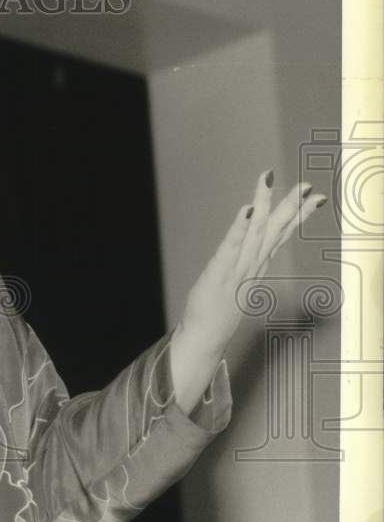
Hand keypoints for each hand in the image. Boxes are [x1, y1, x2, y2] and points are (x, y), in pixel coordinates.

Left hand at [177, 170, 326, 349]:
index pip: (280, 236)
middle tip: (306, 185)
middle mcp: (252, 265)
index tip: (314, 196)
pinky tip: (247, 210)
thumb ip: (250, 265)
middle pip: (273, 232)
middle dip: (290, 207)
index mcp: (257, 266)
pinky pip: (231, 246)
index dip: (297, 216)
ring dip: (265, 208)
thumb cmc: (220, 310)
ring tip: (271, 185)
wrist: (206, 336)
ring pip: (255, 234)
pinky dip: (240, 227)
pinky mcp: (219, 272)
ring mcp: (237, 269)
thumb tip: (256, 248)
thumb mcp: (241, 284)